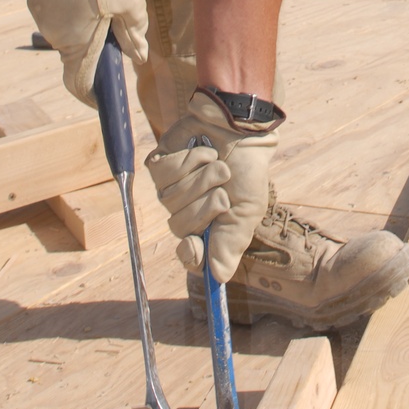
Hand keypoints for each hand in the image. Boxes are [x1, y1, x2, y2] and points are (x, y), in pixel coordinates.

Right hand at [0, 0, 148, 105]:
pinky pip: (60, 1)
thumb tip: (138, 55)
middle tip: (122, 23)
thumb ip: (134, 32)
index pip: (79, 83)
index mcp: (76, 44)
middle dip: (99, 42)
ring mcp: (40, 8)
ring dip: (89, 15)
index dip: (93, 95)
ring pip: (69, 22)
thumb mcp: (131, 1)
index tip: (105, 98)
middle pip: (77, 48)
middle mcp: (53, 32)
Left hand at [145, 86, 283, 281]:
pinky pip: (163, 174)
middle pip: (179, 227)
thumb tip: (219, 278)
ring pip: (170, 199)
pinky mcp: (160, 165)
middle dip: (205, 203)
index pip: (189, 255)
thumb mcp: (247, 211)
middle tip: (223, 189)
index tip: (194, 245)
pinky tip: (200, 151)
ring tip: (216, 163)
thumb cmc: (247, 171)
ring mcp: (170, 189)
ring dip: (200, 178)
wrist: (241, 129)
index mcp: (208, 228)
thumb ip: (231, 243)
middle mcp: (185, 212)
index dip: (189, 254)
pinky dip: (187, 160)